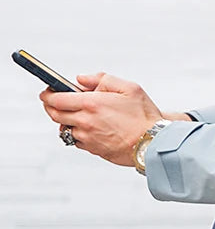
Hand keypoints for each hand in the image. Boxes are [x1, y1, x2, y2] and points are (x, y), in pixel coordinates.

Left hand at [40, 73, 162, 166]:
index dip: (47, 94)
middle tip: (57, 101)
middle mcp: (85, 121)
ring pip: (64, 128)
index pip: (56, 99)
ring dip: (66, 120)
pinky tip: (92, 128)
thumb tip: (81, 79)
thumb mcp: (130, 88)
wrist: (153, 143)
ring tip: (80, 115)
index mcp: (92, 103)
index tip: (47, 91)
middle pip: (54, 114)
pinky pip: (76, 141)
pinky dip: (77, 133)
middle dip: (51, 106)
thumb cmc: (144, 116)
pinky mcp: (92, 149)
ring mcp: (87, 137)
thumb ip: (102, 79)